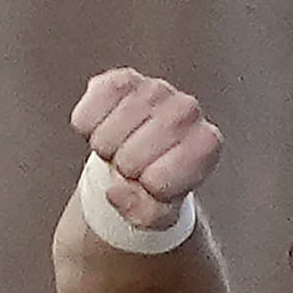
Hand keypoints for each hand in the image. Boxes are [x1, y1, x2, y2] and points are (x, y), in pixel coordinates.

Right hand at [72, 69, 224, 218]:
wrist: (148, 151)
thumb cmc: (159, 181)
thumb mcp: (159, 211)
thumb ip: (144, 213)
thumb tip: (116, 189)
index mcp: (206, 145)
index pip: (157, 181)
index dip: (146, 190)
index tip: (154, 182)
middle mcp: (187, 110)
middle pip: (129, 159)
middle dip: (123, 171)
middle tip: (134, 164)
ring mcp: (156, 90)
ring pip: (105, 138)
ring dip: (106, 150)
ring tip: (123, 145)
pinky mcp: (123, 79)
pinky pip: (86, 114)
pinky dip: (87, 128)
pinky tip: (107, 126)